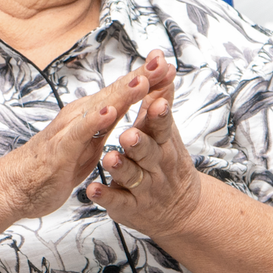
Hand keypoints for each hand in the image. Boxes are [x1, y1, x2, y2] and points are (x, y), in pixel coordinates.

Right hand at [0, 59, 154, 217]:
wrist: (14, 187)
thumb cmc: (51, 167)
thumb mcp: (86, 145)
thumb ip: (102, 125)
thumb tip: (119, 106)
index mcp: (89, 116)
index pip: (122, 93)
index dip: (147, 80)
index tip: (170, 66)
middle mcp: (79, 116)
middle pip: (115, 93)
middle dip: (141, 78)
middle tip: (165, 63)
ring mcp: (68, 130)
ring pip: (99, 107)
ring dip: (122, 93)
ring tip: (143, 80)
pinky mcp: (59, 149)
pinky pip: (79, 133)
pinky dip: (94, 120)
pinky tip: (109, 111)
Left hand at [88, 50, 200, 236]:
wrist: (180, 210)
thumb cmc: (166, 162)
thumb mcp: (166, 132)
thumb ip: (159, 99)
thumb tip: (160, 62)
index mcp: (165, 144)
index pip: (163, 126)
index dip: (159, 115)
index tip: (156, 102)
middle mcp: (156, 165)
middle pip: (148, 152)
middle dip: (140, 143)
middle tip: (128, 134)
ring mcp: (143, 187)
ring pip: (131, 176)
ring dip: (121, 167)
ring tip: (109, 158)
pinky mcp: (128, 206)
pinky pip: (116, 200)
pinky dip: (105, 194)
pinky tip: (92, 188)